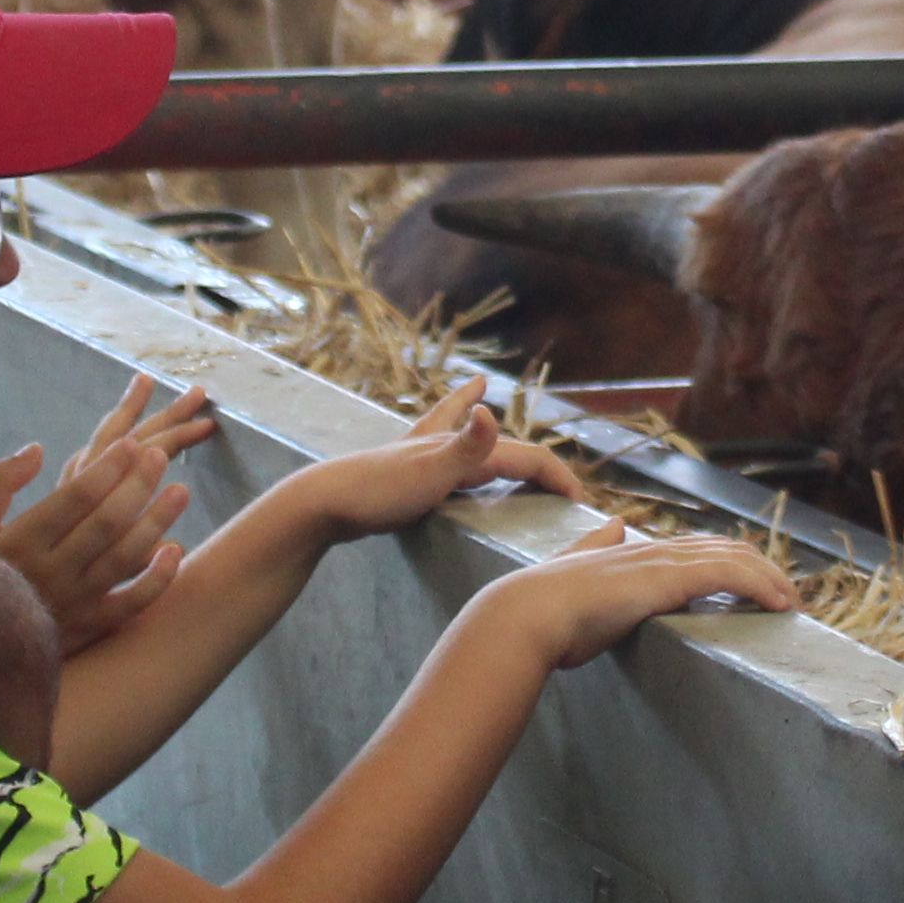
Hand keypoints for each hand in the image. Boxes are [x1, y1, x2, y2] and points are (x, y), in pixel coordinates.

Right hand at [0, 374, 215, 653]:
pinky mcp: (85, 629)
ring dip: (156, 522)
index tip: (131, 443)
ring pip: (124, 559)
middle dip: (138, 485)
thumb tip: (37, 450)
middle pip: (106, 523)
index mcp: (20, 541)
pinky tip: (175, 550)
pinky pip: (130, 605)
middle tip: (161, 457)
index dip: (108, 468)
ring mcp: (71, 603)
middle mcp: (49, 572)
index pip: (75, 498)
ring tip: (180, 491)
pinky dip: (157, 580)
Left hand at [277, 379, 584, 542]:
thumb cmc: (377, 493)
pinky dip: (444, 420)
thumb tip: (492, 411)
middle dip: (533, 458)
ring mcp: (423, 451)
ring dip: (485, 425)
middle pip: (502, 447)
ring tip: (483, 396)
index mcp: (462, 448)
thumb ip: (466, 446)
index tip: (581, 506)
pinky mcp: (402, 465)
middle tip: (561, 479)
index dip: (558, 478)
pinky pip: (434, 439)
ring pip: (464, 434)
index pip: (526, 458)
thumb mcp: (429, 473)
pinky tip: (437, 417)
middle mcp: (446, 442)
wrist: (321, 501)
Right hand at [452, 520, 800, 680]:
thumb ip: (593, 549)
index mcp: (634, 553)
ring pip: (734, 558)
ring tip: (792, 603)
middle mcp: (653, 550)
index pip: (695, 547)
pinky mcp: (668, 580)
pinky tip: (779, 604)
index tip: (754, 583)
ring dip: (770, 579)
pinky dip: (760, 586)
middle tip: (786, 597)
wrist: (527, 615)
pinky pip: (729, 575)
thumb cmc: (544, 610)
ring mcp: (662, 562)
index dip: (729, 560)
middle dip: (761, 569)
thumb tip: (612, 524)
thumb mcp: (576, 573)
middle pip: (724, 548)